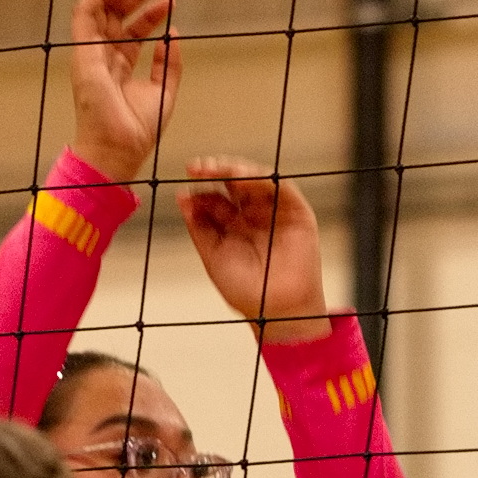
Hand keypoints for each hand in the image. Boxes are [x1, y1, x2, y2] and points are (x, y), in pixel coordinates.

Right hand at [66, 0, 177, 182]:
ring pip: (101, 5)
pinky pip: (86, 10)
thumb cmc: (137, 130)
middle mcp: (104, 55)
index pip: (134, 29)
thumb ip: (169, 64)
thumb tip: (172, 37)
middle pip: (118, 12)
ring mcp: (92, 52)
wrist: (120, 148)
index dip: (152, 12)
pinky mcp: (83, 50)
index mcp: (121, 65)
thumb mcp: (164, 90)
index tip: (171, 0)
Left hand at [180, 160, 332, 341]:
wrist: (277, 310)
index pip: (215, 199)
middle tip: (196, 167)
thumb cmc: (246, 292)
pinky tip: (241, 175)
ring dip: (234, 170)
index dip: (200, 191)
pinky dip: (259, 178)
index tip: (184, 187)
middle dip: (214, 172)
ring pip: (254, 180)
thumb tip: (182, 198)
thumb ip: (199, 228)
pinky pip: (278, 187)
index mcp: (233, 226)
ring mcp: (274, 210)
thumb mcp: (213, 257)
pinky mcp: (295, 210)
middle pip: (233, 184)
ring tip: (215, 167)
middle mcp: (253, 215)